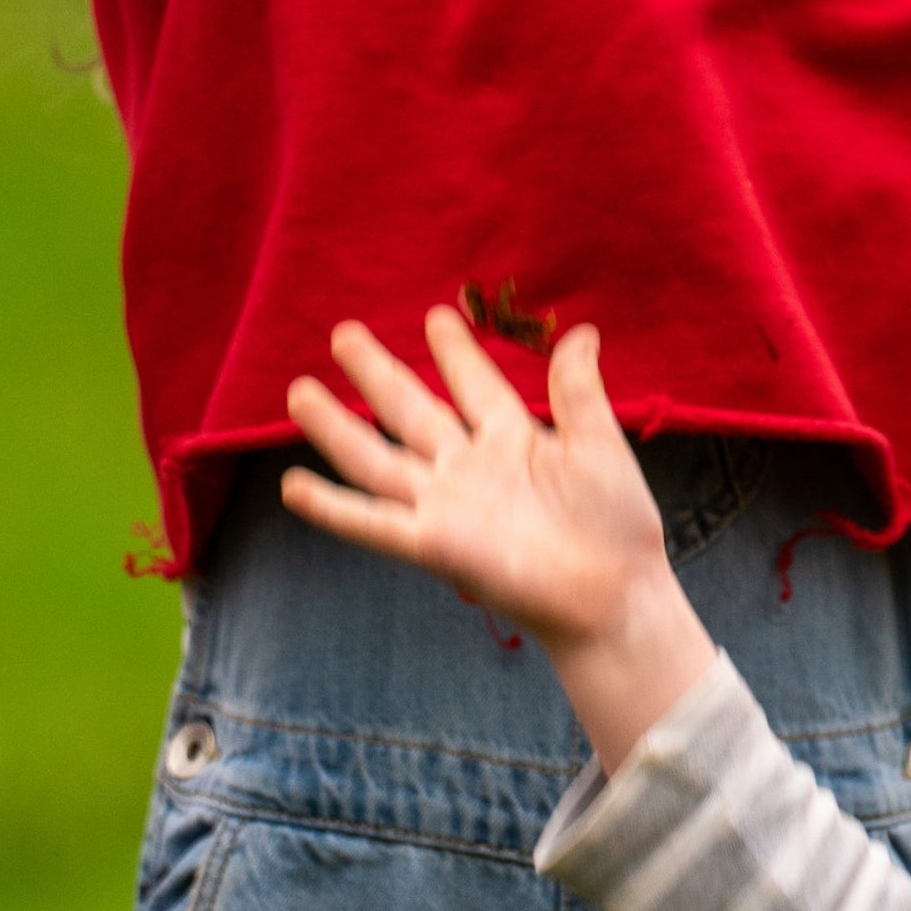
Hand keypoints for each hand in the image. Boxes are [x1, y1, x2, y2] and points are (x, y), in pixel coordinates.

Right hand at [282, 310, 714, 770]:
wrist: (614, 593)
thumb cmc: (616, 525)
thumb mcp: (600, 445)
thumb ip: (579, 391)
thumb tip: (583, 332)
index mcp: (514, 440)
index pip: (477, 386)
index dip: (457, 353)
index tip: (435, 316)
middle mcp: (471, 469)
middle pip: (414, 411)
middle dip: (380, 374)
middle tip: (344, 333)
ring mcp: (447, 506)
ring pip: (379, 458)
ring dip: (338, 428)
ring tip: (299, 392)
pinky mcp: (434, 544)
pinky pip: (373, 523)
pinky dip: (333, 507)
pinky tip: (293, 486)